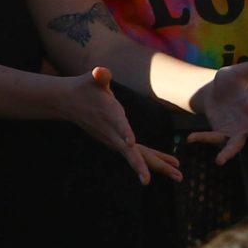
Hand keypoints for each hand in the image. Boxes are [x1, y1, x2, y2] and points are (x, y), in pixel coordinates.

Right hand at [50, 66, 178, 183]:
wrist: (68, 102)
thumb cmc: (84, 88)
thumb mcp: (92, 80)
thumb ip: (99, 76)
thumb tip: (100, 71)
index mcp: (110, 116)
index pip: (118, 126)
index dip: (125, 133)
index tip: (130, 144)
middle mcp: (112, 133)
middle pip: (132, 152)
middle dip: (149, 164)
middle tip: (168, 176)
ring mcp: (115, 139)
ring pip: (138, 156)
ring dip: (159, 165)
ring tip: (179, 175)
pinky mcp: (118, 141)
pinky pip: (138, 153)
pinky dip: (154, 159)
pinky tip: (170, 164)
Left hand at [188, 51, 247, 169]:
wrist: (212, 92)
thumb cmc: (232, 82)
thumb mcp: (243, 70)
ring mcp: (235, 130)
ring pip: (236, 146)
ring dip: (228, 153)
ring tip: (220, 161)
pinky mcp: (220, 133)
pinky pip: (212, 138)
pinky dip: (202, 138)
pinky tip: (190, 138)